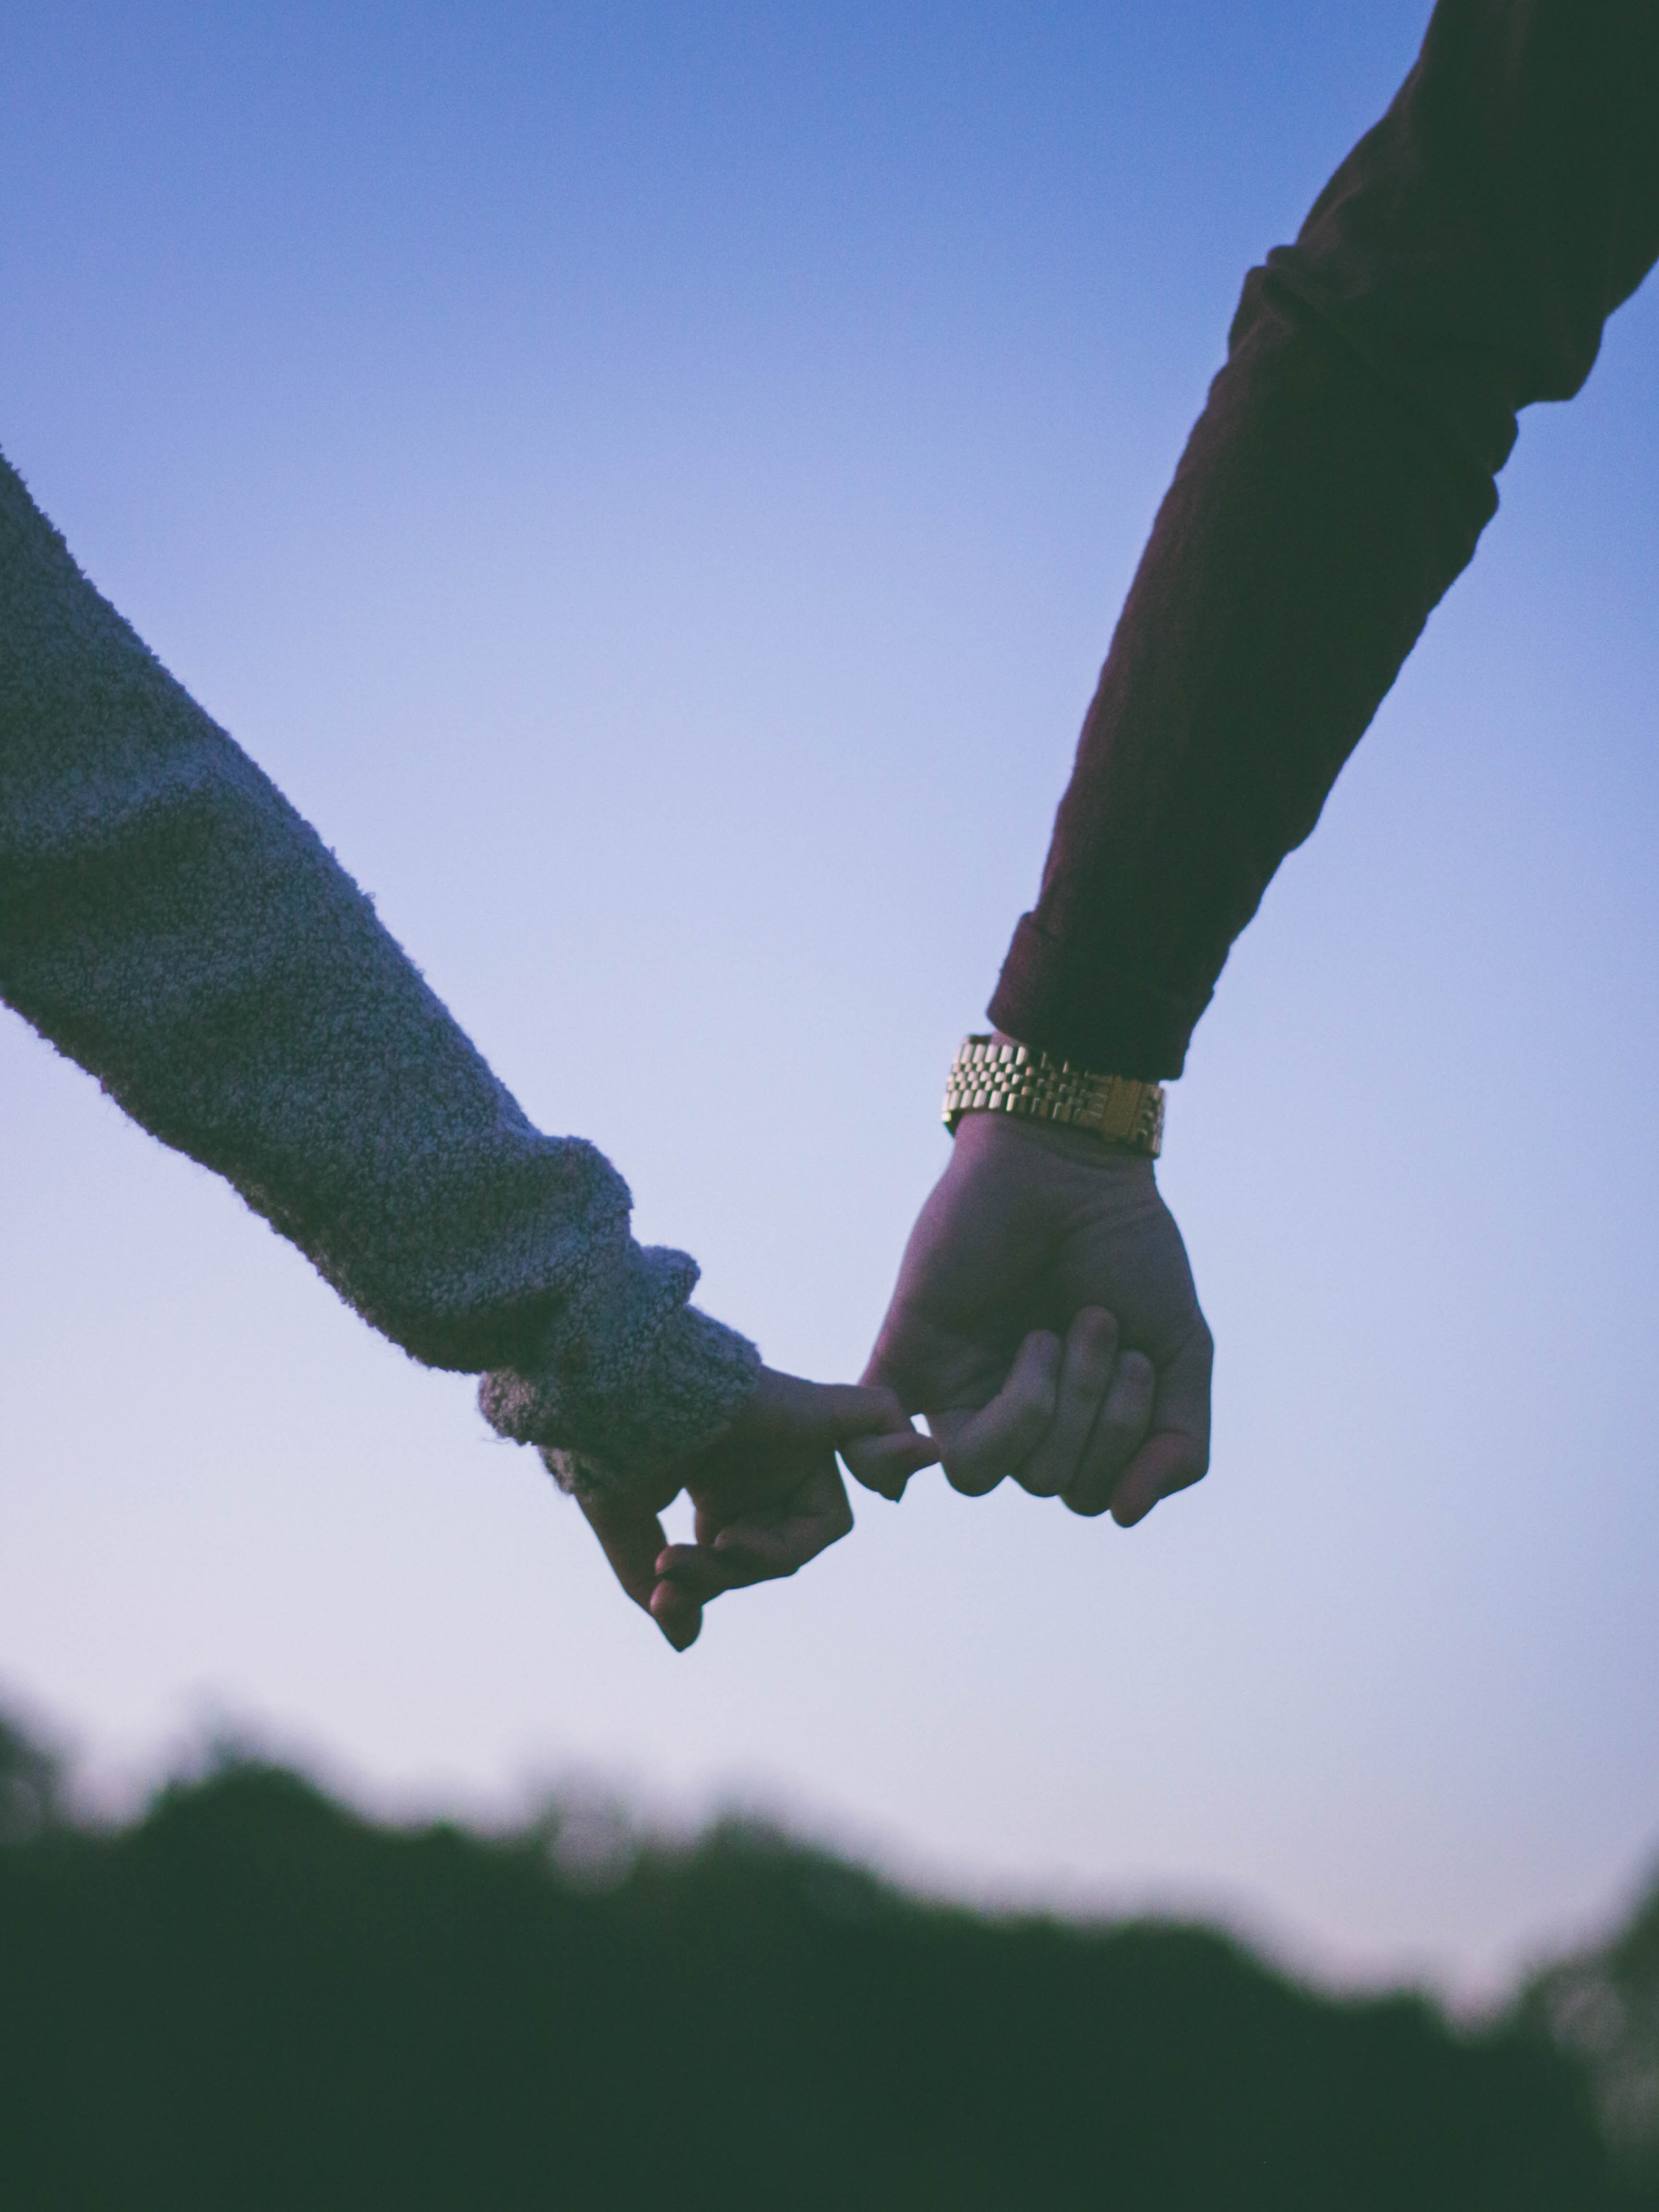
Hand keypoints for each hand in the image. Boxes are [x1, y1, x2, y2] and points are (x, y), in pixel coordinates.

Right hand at [578, 1368, 936, 1650]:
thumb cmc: (610, 1441)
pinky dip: (893, 1452)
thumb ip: (665, 1586)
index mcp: (723, 1481)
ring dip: (770, 1551)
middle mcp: (765, 1460)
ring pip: (822, 1524)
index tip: (663, 1597)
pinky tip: (890, 1477)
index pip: (742, 1552)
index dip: (708, 1583)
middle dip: (731, 1571)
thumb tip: (685, 1641)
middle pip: (783, 1548)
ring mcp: (795, 1436)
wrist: (614, 1386)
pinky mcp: (818, 1409)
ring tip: (722, 1539)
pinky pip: (880, 1425)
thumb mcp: (628, 1523)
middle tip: (675, 1568)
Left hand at [854, 1109, 1211, 1524]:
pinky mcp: (904, 1355)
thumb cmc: (1125, 1247)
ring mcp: (953, 1388)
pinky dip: (885, 1463)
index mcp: (1070, 1420)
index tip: (1137, 1353)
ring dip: (1034, 1405)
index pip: (1086, 1492)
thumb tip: (1124, 1514)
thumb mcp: (1182, 1349)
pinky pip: (871, 1444)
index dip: (1120, 1439)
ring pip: (975, 1471)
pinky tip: (915, 1448)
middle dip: (1086, 1406)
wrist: (1066, 1162)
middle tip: (1092, 1319)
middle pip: (1040, 1480)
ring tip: (1048, 1331)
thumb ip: (1179, 1443)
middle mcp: (1009, 1414)